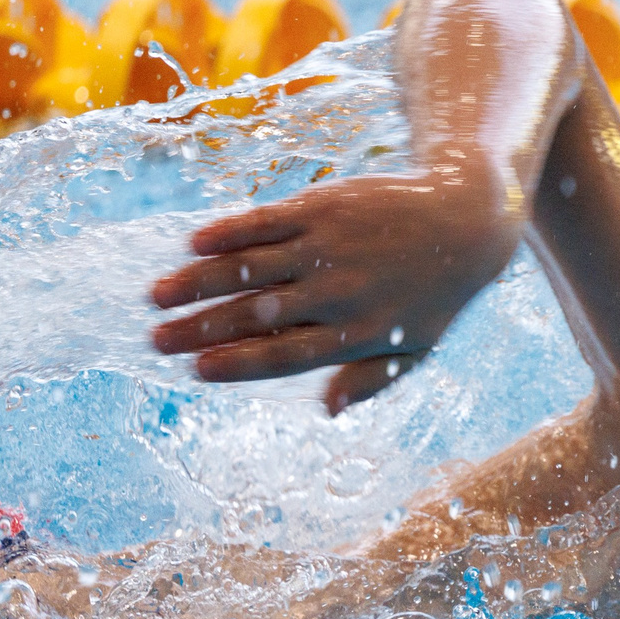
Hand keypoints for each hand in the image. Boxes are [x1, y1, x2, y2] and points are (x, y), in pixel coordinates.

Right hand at [148, 169, 521, 414]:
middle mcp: (338, 292)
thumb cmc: (432, 294)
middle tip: (156, 341)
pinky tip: (194, 244)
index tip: (196, 370)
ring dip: (200, 281)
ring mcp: (328, 246)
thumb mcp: (414, 350)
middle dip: (202, 329)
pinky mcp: (324, 207)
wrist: (463, 220)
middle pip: (258, 315)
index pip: (284, 356)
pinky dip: (230, 232)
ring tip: (158, 295)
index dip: (238, 363)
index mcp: (356, 334)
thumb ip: (368, 381)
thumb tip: (325, 411)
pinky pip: (268, 222)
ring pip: (252, 267)